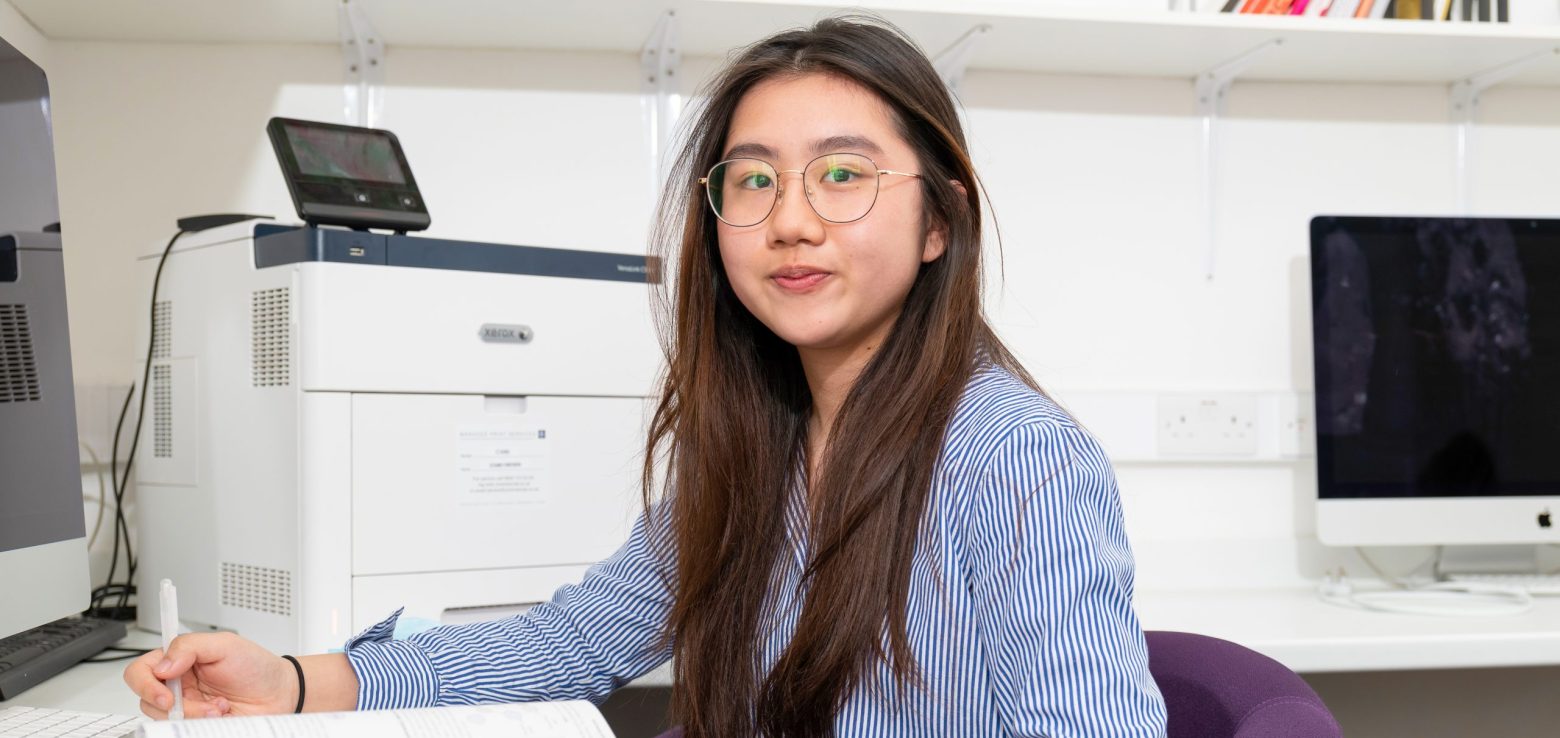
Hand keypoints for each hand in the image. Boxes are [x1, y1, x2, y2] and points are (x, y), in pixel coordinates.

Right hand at [124, 632, 296, 719]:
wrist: (280, 693)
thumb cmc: (255, 666)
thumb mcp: (225, 644)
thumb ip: (189, 647)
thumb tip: (161, 666)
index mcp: (177, 662)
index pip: (139, 671)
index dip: (145, 685)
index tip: (166, 694)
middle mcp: (176, 686)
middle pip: (148, 702)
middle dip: (176, 707)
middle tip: (201, 706)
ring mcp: (185, 708)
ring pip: (165, 721)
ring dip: (193, 717)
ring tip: (220, 709)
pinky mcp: (195, 726)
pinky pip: (183, 731)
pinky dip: (201, 727)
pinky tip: (221, 718)